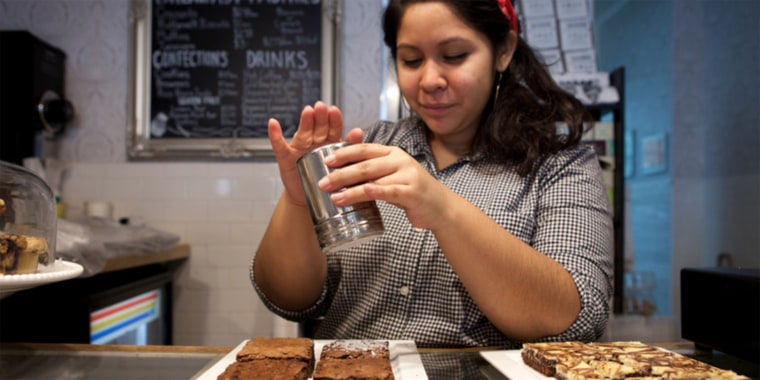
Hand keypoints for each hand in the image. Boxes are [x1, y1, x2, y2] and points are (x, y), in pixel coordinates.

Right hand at [268, 101, 351, 204]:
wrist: (314, 197)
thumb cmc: (328, 179)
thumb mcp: (341, 163)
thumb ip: (349, 146)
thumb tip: (359, 131)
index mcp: (329, 142)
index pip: (332, 128)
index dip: (333, 120)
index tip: (334, 111)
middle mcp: (314, 142)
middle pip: (317, 127)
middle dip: (320, 117)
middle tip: (321, 107)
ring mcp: (299, 149)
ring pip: (303, 133)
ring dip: (305, 121)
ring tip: (307, 111)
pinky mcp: (286, 158)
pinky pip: (279, 146)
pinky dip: (275, 135)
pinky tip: (273, 123)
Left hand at [317, 144, 452, 229]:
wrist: (440, 206)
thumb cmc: (412, 191)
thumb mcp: (392, 175)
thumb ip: (373, 171)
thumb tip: (343, 172)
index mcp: (392, 153)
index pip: (364, 149)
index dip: (344, 153)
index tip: (326, 161)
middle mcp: (400, 160)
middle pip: (365, 165)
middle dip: (341, 174)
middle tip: (323, 182)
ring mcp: (407, 175)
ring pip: (374, 179)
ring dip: (351, 189)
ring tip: (334, 196)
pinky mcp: (412, 192)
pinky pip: (390, 191)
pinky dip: (376, 191)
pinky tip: (363, 193)